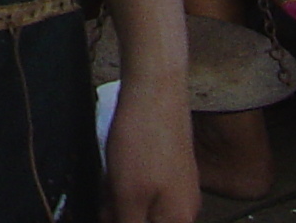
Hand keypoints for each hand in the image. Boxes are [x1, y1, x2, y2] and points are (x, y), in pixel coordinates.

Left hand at [104, 71, 201, 222]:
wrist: (154, 87)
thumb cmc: (145, 139)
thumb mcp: (128, 197)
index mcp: (179, 221)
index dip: (122, 221)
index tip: (112, 209)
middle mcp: (185, 207)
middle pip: (143, 222)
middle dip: (120, 213)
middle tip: (110, 192)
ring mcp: (177, 185)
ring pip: (139, 206)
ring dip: (119, 198)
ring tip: (111, 177)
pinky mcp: (167, 166)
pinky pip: (141, 186)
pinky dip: (124, 181)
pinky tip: (115, 166)